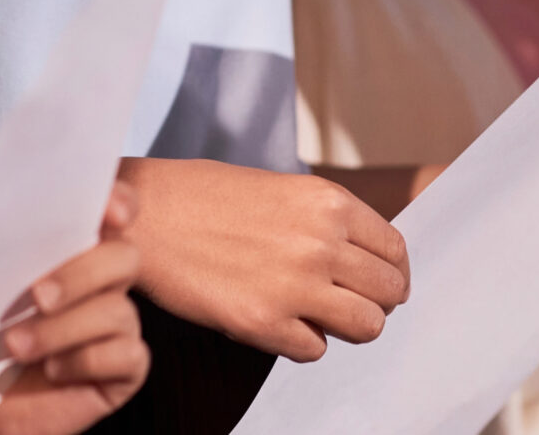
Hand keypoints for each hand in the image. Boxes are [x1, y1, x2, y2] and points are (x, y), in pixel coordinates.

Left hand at [0, 184, 149, 434]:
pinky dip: (86, 360)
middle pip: (124, 257)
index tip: (109, 211)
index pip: (113, 210)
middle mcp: (102, 281)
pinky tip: (51, 370)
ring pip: (118, 310)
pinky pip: (128, 356)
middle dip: (81, 273)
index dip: (118, 201)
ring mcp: (116, 326)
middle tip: (36, 295)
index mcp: (72, 247)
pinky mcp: (123, 370)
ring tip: (16, 347)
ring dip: (63, 328)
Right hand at [116, 157, 408, 360]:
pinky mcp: (263, 322)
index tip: (380, 283)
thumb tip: (358, 255)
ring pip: (366, 326)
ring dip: (347, 327)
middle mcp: (321, 243)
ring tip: (319, 317)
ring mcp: (295, 285)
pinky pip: (315, 350)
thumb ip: (323, 220)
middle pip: (388, 292)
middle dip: (375, 302)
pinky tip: (279, 322)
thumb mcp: (279, 189)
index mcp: (328, 203)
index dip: (391, 273)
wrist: (144, 215)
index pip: (394, 251)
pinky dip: (303, 341)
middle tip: (350, 303)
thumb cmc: (202, 197)